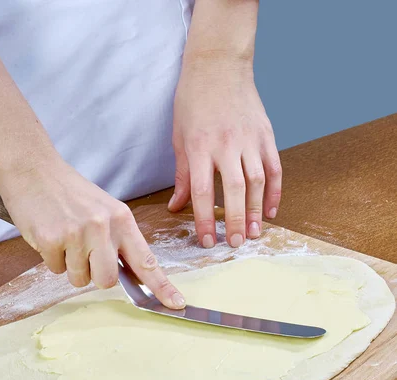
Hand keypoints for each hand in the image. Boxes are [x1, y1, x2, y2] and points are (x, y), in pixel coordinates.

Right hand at [0, 155, 184, 308]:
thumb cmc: (69, 192)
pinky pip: (55, 269)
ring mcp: (77, 233)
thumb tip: (129, 275)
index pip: (147, 260)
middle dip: (94, 275)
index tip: (176, 303)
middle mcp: (103, 226)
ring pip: (79, 279)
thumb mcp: (104, 209)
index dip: (162, 286)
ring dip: (70, 265)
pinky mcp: (51, 239)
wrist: (32, 168)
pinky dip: (51, 258)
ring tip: (64, 237)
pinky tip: (49, 234)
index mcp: (122, 219)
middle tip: (83, 253)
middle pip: (108, 280)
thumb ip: (118, 240)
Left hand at [169, 58, 281, 247]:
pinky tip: (269, 210)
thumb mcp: (180, 137)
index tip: (207, 241)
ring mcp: (249, 139)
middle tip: (234, 244)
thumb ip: (182, 176)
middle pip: (233, 191)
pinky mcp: (266, 134)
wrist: (218, 64)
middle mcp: (226, 144)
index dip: (205, 220)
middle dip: (234, 221)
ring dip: (255, 211)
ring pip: (257, 182)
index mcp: (200, 147)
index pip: (202, 192)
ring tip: (253, 233)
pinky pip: (274, 168)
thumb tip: (176, 207)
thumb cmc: (193, 101)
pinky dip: (275, 191)